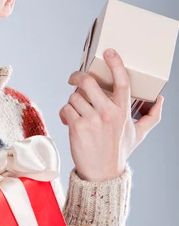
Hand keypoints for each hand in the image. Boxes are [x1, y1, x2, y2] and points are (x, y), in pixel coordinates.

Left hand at [59, 48, 163, 181]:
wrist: (102, 174)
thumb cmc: (119, 152)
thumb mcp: (138, 134)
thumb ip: (151, 116)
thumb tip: (161, 100)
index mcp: (123, 111)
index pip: (122, 82)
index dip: (116, 64)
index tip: (109, 52)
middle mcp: (108, 113)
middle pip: (88, 82)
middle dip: (78, 77)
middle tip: (74, 78)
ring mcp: (92, 120)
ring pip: (74, 96)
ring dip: (72, 102)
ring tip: (77, 112)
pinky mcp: (77, 127)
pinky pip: (66, 108)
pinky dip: (65, 113)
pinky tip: (69, 120)